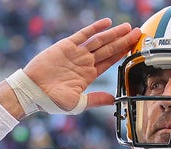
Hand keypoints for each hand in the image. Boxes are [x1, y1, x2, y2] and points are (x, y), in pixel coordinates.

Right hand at [24, 18, 140, 110]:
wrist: (32, 92)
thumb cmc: (51, 100)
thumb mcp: (77, 103)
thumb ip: (96, 99)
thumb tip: (114, 100)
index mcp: (88, 75)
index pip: (110, 62)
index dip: (122, 54)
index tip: (134, 48)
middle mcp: (84, 62)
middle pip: (108, 49)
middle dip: (123, 41)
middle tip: (138, 33)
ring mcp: (76, 53)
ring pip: (99, 41)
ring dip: (113, 34)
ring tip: (127, 27)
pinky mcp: (66, 46)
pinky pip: (83, 35)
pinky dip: (95, 28)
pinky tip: (107, 23)